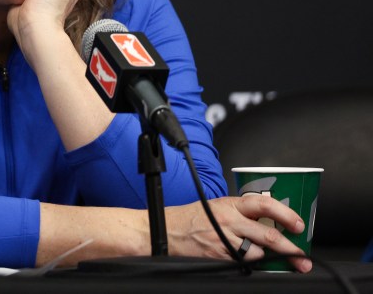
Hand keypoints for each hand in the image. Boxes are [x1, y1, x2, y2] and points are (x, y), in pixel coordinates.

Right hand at [167, 195, 311, 271]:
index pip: (264, 204)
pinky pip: (243, 264)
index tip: (299, 225)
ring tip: (269, 260)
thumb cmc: (194, 218)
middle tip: (302, 257)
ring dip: (267, 259)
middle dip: (290, 249)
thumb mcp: (218, 206)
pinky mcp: (219, 256)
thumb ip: (242, 212)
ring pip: (258, 253)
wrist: (167, 230)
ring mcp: (224, 240)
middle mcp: (229, 220)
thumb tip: (273, 222)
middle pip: (268, 235)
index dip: (286, 215)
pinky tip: (247, 261)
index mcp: (231, 204)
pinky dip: (250, 265)